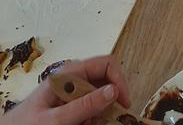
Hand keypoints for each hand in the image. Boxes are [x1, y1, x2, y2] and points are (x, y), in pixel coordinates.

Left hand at [0, 57, 129, 124]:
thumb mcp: (58, 118)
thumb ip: (85, 104)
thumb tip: (112, 90)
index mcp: (69, 73)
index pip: (105, 63)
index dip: (119, 80)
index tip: (124, 102)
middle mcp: (72, 79)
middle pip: (104, 81)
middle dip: (111, 100)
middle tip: (112, 119)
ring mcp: (70, 93)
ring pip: (99, 98)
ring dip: (100, 114)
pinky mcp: (68, 106)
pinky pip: (88, 110)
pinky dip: (90, 120)